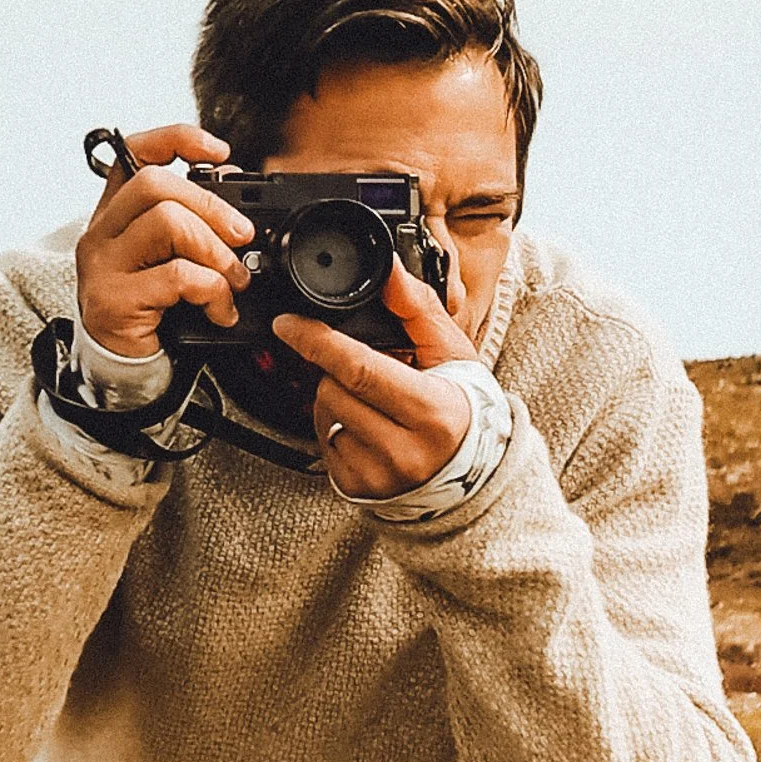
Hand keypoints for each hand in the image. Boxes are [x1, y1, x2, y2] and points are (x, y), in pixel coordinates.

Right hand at [74, 125, 256, 357]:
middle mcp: (102, 233)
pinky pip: (176, 276)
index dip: (177, 139)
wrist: (125, 372)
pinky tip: (219, 308)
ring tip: (233, 279)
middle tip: (241, 235)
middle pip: (154, 184)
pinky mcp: (114, 300)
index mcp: (115, 214)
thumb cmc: (152, 313)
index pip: (134, 152)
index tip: (218, 151)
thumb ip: (191, 226)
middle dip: (211, 206)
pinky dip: (211, 290)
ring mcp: (103, 266)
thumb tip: (235, 197)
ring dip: (215, 250)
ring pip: (165, 223)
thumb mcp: (171, 259)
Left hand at [274, 258, 476, 498]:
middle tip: (368, 371)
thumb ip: (417, 309)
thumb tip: (390, 273)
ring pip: (323, 415)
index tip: (289, 324)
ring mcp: (377, 474)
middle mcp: (402, 450)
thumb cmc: (463, 406)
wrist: (471, 471)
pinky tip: (368, 427)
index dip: (318, 341)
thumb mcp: (451, 352)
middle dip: (338, 371)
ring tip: (374, 402)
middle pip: (333, 390)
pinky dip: (337, 427)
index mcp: (430, 412)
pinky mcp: (357, 487)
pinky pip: (323, 443)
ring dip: (337, 398)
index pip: (359, 369)